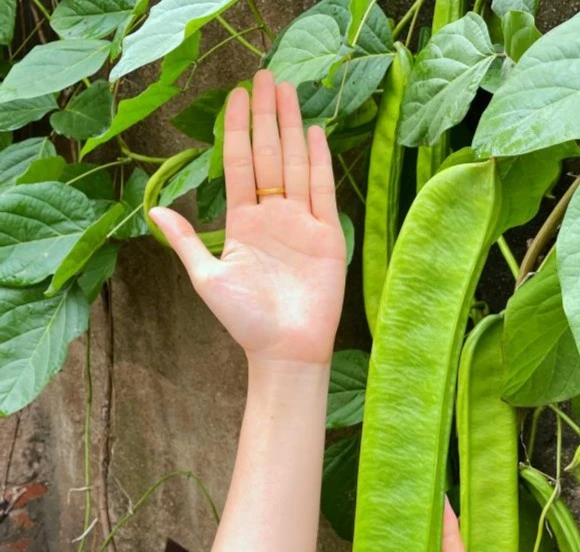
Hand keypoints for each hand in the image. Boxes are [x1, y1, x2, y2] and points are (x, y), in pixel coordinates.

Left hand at [149, 71, 346, 365]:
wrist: (285, 349)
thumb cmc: (245, 320)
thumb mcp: (207, 278)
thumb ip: (186, 241)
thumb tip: (154, 211)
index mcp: (242, 223)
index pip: (237, 165)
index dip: (235, 129)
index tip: (236, 96)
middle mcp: (272, 216)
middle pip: (267, 155)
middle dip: (266, 116)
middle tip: (265, 75)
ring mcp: (301, 223)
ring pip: (296, 164)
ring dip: (291, 127)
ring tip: (288, 90)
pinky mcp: (327, 235)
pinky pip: (323, 191)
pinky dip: (320, 162)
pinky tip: (315, 132)